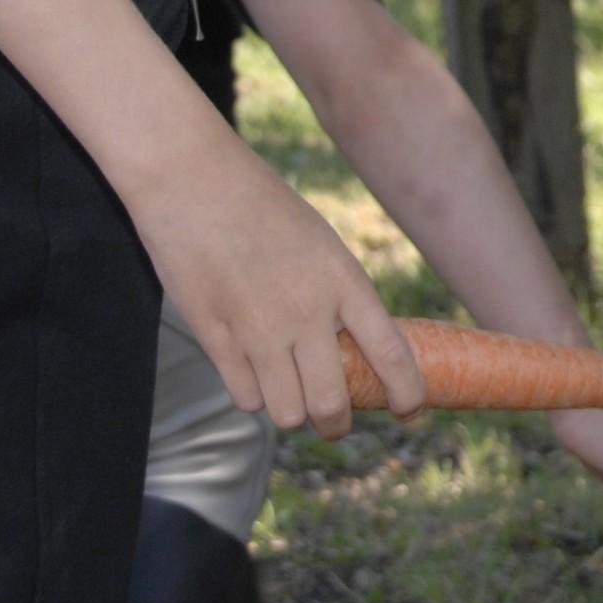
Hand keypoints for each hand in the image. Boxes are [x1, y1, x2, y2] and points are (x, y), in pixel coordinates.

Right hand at [134, 137, 425, 435]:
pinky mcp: (215, 338)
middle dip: (338, 424)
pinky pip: (246, 398)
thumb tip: (351, 354)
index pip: (390, 354)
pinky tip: (252, 371)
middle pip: (332, 406)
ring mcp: (258, 330)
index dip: (407, 393)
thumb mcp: (319, 243)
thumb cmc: (260, 206)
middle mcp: (305, 312)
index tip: (410, 410)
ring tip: (289, 391)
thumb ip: (338, 298)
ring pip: (287, 413)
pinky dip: (253, 394)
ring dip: (292, 410)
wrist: (192, 178)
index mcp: (342, 280)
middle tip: (335, 420)